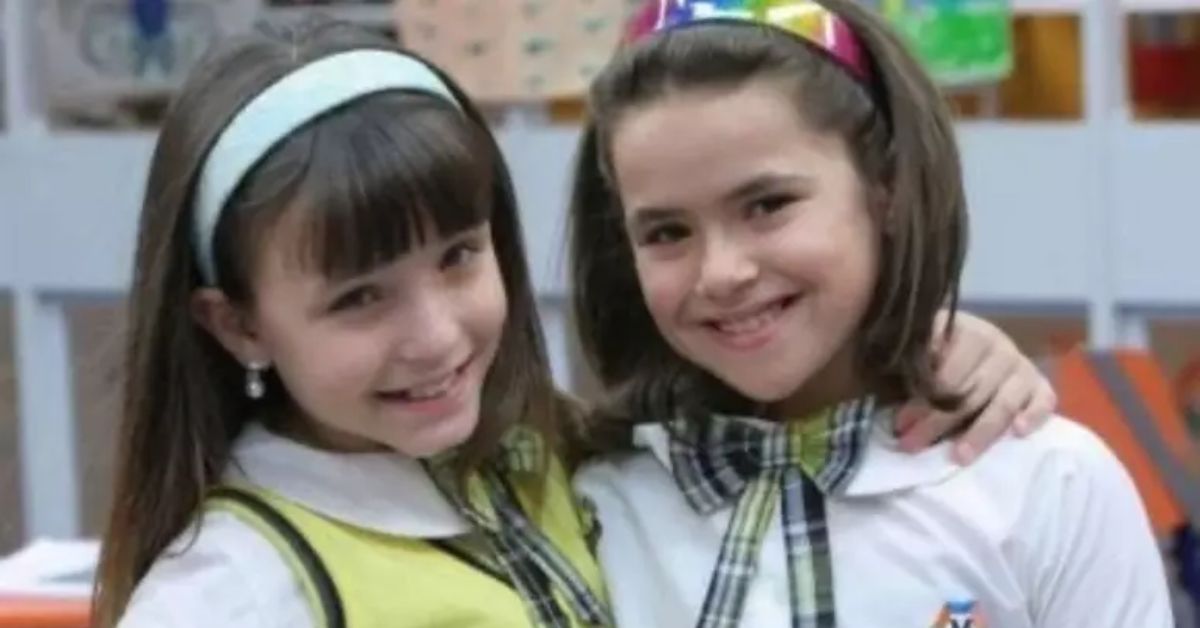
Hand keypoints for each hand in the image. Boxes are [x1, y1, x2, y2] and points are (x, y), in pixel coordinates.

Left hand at [894, 310, 1057, 464]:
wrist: (974, 348)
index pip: (946, 369)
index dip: (922, 399)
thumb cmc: (935, 357)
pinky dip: (1034, 415)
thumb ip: (910, 368)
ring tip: (960, 457)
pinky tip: (1019, 432)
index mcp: (964, 331)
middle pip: (970, 390)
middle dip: (939, 421)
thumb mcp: (918, 352)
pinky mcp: (1040, 385)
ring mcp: (1021, 365)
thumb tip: (896, 403)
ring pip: (1003, 401)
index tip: (900, 424)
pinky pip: (1044, 400)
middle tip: (913, 445)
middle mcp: (997, 345)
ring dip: (980, 432)